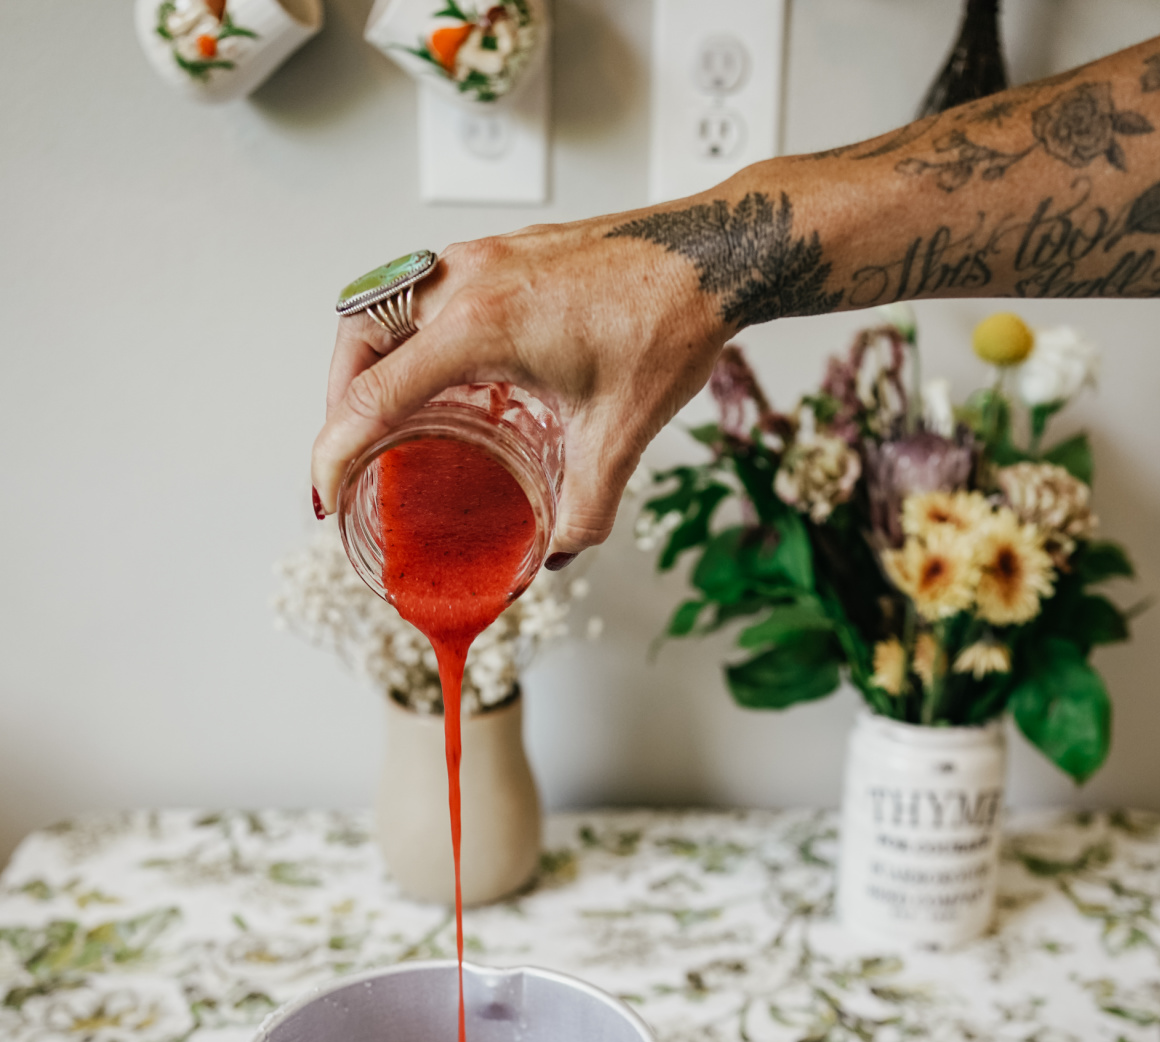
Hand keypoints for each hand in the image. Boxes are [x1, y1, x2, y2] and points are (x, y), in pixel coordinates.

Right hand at [310, 211, 730, 559]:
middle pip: (357, 335)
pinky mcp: (505, 254)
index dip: (334, 453)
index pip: (372, 395)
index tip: (326, 495)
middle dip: (337, 400)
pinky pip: (428, 290)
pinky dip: (413, 336)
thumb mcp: (621, 435)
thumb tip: (557, 555)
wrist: (718, 254)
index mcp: (479, 324)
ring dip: (370, 361)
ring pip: (386, 302)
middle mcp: (467, 280)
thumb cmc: (671, 322)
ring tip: (383, 419)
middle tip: (347, 455)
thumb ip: (584, 509)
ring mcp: (484, 259)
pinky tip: (444, 378)